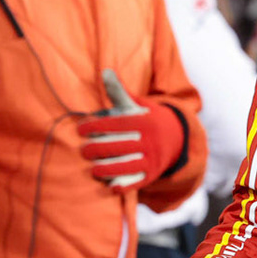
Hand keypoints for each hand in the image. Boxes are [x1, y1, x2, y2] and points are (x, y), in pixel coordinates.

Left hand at [78, 70, 185, 190]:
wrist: (175, 138)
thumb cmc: (146, 119)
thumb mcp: (136, 104)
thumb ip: (119, 91)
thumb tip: (105, 71)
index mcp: (144, 121)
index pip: (117, 123)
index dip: (96, 126)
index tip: (80, 129)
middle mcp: (149, 140)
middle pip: (120, 146)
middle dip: (98, 149)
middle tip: (83, 151)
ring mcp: (152, 158)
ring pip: (127, 166)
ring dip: (108, 169)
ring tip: (92, 170)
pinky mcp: (152, 174)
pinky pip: (138, 182)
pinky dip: (125, 185)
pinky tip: (110, 186)